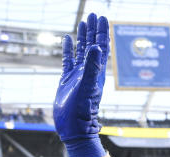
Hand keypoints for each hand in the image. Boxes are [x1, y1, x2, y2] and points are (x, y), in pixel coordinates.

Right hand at [54, 13, 110, 156]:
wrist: (74, 128)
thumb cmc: (82, 111)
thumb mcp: (87, 86)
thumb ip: (92, 67)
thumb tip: (96, 47)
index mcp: (97, 71)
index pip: (101, 47)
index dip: (102, 32)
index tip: (102, 17)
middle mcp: (89, 71)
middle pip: (93, 45)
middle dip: (94, 30)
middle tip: (94, 14)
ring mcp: (78, 75)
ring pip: (82, 51)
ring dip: (83, 37)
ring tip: (84, 22)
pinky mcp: (67, 80)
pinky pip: (69, 60)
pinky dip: (69, 49)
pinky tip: (68, 40)